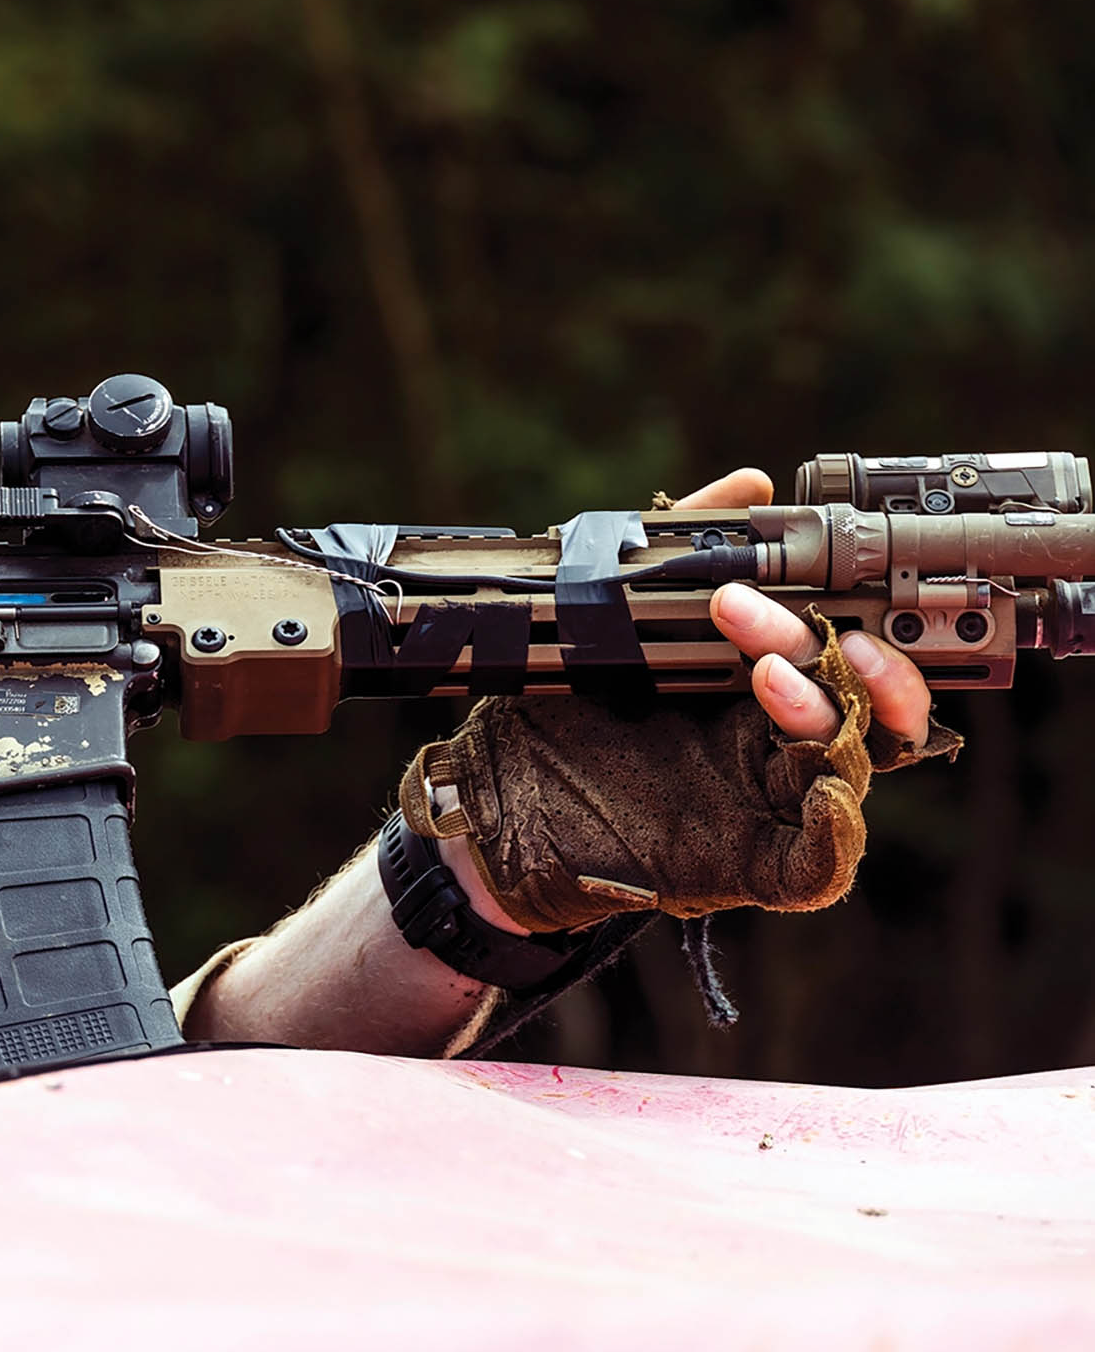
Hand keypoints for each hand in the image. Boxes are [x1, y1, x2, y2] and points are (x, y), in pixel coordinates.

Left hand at [409, 470, 961, 938]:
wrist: (487, 803)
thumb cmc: (552, 716)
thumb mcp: (606, 622)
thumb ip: (676, 553)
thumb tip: (753, 486)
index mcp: (753, 687)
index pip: (847, 655)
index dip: (865, 622)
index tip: (836, 574)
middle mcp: (771, 743)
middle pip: (860, 702)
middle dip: (841, 654)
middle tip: (767, 617)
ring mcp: (763, 805)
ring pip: (854, 767)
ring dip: (828, 713)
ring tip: (771, 670)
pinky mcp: (743, 865)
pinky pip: (820, 866)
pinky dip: (838, 831)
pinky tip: (822, 789)